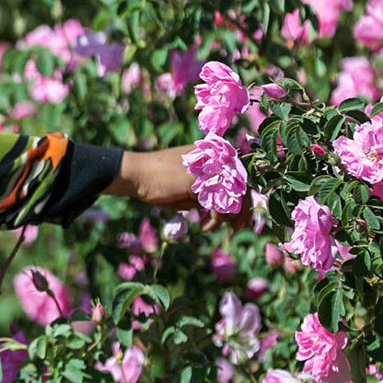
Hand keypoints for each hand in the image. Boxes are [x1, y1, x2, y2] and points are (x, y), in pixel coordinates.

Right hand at [103, 147, 251, 231]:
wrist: (137, 174)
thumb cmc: (160, 182)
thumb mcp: (191, 186)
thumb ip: (210, 191)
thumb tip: (230, 209)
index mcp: (214, 154)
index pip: (240, 177)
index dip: (245, 199)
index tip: (242, 219)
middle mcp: (216, 157)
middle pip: (243, 187)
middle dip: (243, 212)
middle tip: (238, 229)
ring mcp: (210, 167)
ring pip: (233, 199)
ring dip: (225, 219)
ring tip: (210, 227)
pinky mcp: (202, 180)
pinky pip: (219, 206)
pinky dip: (215, 221)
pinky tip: (205, 227)